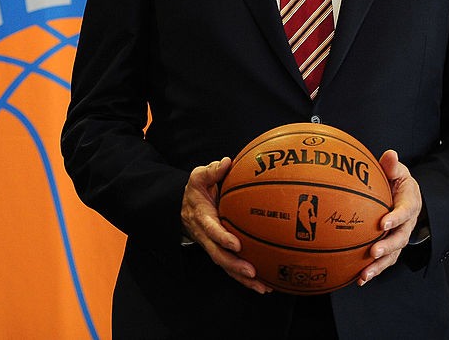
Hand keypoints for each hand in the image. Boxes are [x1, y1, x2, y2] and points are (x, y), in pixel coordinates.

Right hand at [180, 157, 271, 293]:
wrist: (183, 208)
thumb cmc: (196, 191)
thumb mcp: (198, 177)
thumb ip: (212, 171)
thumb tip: (227, 162)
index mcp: (202, 218)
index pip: (211, 230)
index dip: (222, 238)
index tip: (236, 244)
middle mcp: (207, 237)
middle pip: (219, 255)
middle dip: (234, 266)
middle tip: (251, 271)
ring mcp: (213, 247)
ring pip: (226, 266)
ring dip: (242, 278)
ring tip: (262, 286)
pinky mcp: (220, 252)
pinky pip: (232, 268)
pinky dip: (246, 279)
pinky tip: (265, 285)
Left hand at [358, 149, 422, 285]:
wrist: (406, 198)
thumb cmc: (398, 182)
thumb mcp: (398, 171)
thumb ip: (392, 166)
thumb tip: (390, 153)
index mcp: (409, 205)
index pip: (404, 212)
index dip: (395, 218)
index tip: (383, 222)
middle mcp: (407, 225)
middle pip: (400, 239)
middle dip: (387, 247)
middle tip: (373, 251)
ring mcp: (399, 238)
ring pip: (392, 256)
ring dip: (379, 266)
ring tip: (364, 274)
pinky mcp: (391, 248)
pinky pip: (383, 262)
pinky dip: (372, 271)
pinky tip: (358, 279)